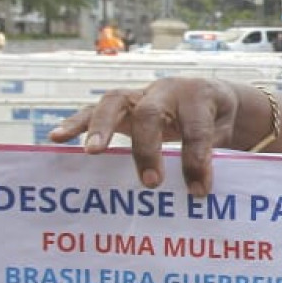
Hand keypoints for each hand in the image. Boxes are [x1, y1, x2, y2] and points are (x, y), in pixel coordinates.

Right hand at [46, 77, 239, 194]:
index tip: (199, 189)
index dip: (196, 159)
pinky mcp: (120, 104)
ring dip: (101, 129)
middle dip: (147, 149)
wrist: (212, 96)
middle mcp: (166, 91)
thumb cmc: (217, 120)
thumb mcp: (226, 135)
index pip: (196, 128)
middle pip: (149, 112)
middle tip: (151, 184)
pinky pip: (93, 110)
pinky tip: (55, 138)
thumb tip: (197, 191)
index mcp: (198, 97)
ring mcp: (139, 94)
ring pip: (114, 103)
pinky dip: (75, 123)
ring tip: (91, 152)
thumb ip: (212, 156)